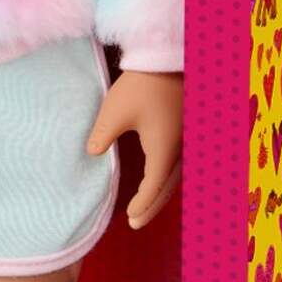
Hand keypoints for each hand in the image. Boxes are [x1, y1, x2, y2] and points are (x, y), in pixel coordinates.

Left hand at [85, 67, 183, 231]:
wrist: (169, 58)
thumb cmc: (142, 85)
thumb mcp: (114, 111)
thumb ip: (102, 136)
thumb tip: (93, 153)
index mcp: (164, 150)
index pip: (153, 187)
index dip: (141, 204)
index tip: (129, 217)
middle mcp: (181, 150)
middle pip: (168, 187)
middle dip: (152, 206)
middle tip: (136, 223)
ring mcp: (188, 141)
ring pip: (176, 177)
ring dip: (161, 194)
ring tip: (145, 208)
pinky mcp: (187, 132)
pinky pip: (179, 164)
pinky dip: (167, 178)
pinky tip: (158, 180)